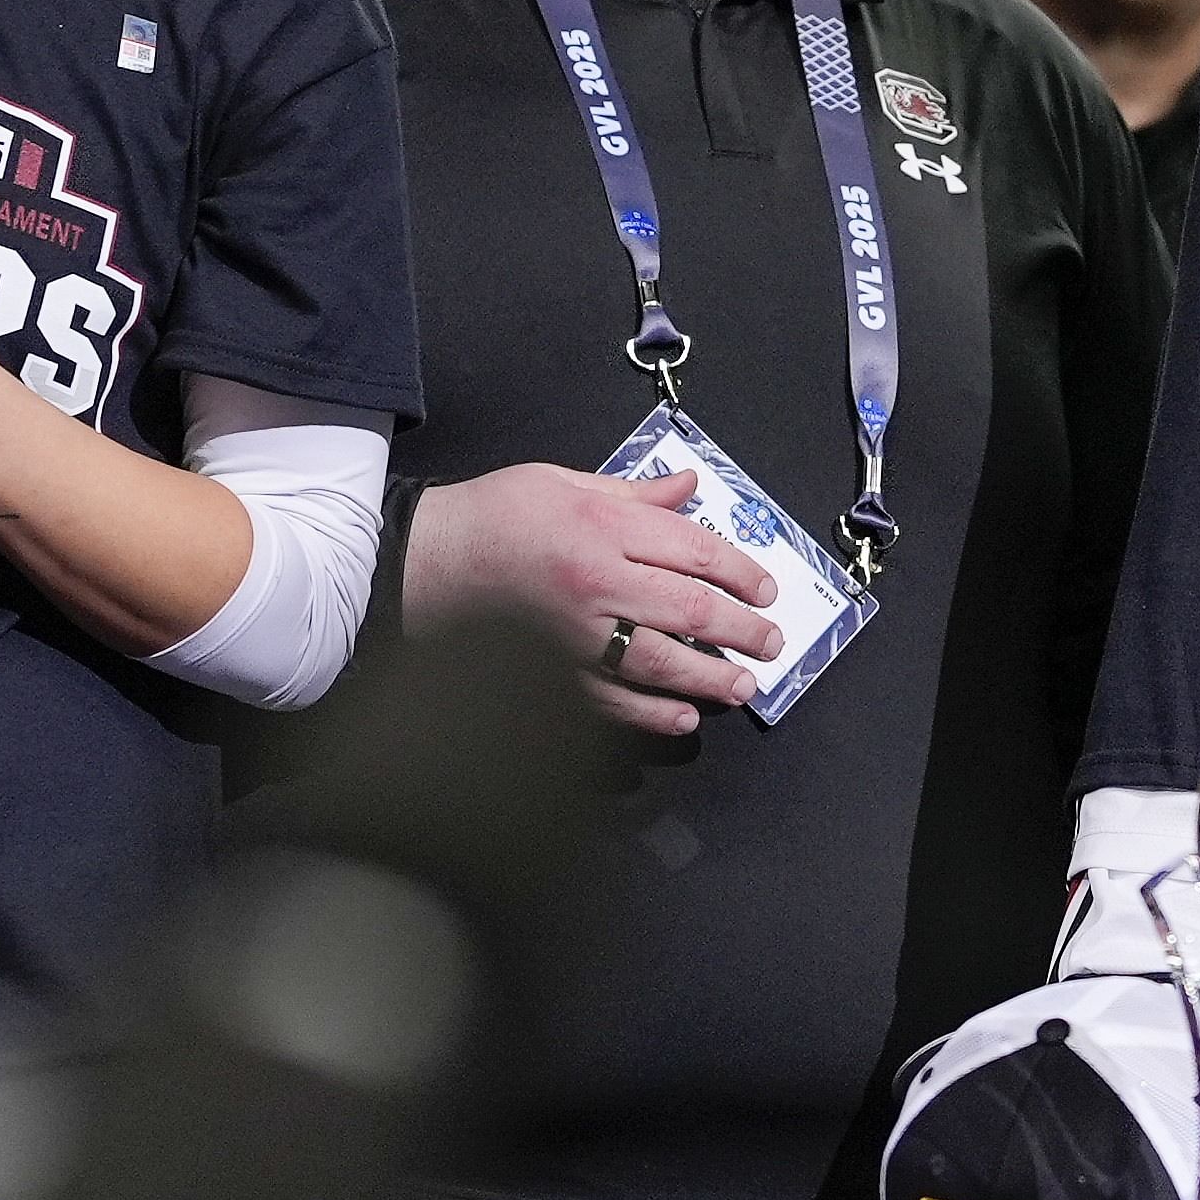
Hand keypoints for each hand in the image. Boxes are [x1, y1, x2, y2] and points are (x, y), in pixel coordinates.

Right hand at [407, 462, 788, 735]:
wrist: (428, 559)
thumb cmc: (497, 513)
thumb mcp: (566, 482)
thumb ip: (636, 494)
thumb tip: (690, 486)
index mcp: (603, 528)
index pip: (694, 552)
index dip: (740, 573)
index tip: (766, 590)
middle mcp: (596, 583)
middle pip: (688, 611)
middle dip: (740, 630)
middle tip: (771, 642)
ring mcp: (574, 634)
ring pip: (658, 663)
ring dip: (708, 678)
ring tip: (743, 685)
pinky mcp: (552, 669)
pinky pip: (611, 699)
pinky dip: (650, 713)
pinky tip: (682, 718)